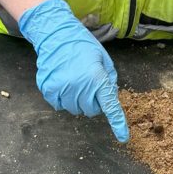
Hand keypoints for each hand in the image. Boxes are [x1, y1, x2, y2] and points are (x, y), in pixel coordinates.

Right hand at [18, 0, 129, 142]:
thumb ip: (108, 80)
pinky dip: (63, 98)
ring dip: (78, 100)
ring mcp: (63, 89)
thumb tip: (109, 98)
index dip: (118, 123)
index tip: (123, 138)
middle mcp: (80, 86)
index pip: (110, 106)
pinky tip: (63, 82)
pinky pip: (60, 106)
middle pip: (91, 110)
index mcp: (97, 78)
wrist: (56, 35)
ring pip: (75, 110)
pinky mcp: (49, 90)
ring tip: (74, 81)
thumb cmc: (82, 45)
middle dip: (93, 101)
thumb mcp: (103, 59)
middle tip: (88, 84)